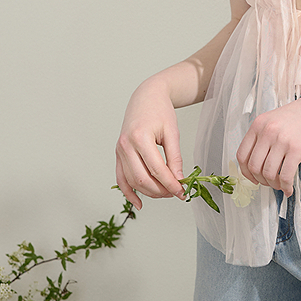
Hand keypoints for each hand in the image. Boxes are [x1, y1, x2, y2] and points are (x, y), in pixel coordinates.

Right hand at [115, 79, 185, 209]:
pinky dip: (128, 193)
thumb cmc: (160, 111)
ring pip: (131, 181)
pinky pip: (120, 178)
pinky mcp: (118, 154)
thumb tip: (178, 180)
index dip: (171, 184)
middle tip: (175, 193)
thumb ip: (175, 158)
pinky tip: (139, 203)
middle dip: (160, 191)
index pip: (157, 169)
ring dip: (148, 192)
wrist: (146, 97)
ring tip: (164, 194)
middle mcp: (126, 145)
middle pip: (142, 179)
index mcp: (140, 137)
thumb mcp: (172, 132)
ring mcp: (119, 150)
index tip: (182, 192)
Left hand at [236, 88, 300, 196]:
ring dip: (274, 185)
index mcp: (259, 124)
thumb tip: (259, 163)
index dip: (246, 172)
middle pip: (254, 167)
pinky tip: (289, 188)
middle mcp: (267, 131)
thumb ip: (265, 136)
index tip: (254, 178)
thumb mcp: (277, 119)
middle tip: (271, 183)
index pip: (241, 155)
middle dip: (261, 181)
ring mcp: (281, 139)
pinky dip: (286, 186)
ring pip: (268, 173)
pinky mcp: (297, 148)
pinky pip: (286, 175)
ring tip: (282, 185)